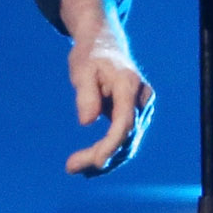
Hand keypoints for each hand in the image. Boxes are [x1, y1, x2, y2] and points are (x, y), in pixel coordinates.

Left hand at [59, 0, 154, 175]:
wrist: (104, 44)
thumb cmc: (91, 55)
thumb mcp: (82, 69)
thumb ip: (85, 94)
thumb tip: (87, 122)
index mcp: (129, 85)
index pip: (125, 122)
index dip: (112, 145)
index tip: (97, 162)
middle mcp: (141, 100)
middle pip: (126, 137)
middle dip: (102, 156)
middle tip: (71, 167)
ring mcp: (141, 109)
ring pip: (128, 143)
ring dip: (105, 160)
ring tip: (75, 168)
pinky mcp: (135, 116)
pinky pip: (124, 139)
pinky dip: (109, 153)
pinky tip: (88, 165)